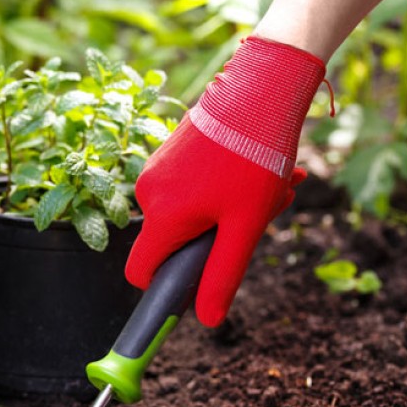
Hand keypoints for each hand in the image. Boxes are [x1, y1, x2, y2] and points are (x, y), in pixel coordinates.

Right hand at [125, 119, 306, 326]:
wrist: (258, 87)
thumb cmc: (253, 157)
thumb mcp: (245, 226)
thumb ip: (221, 275)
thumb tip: (207, 320)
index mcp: (162, 217)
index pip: (141, 273)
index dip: (166, 286)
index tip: (198, 282)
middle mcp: (148, 194)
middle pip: (174, 240)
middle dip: (216, 237)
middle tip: (258, 213)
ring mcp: (155, 170)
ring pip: (187, 212)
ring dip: (226, 208)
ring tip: (265, 185)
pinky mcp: (166, 152)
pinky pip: (188, 186)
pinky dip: (220, 186)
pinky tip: (253, 166)